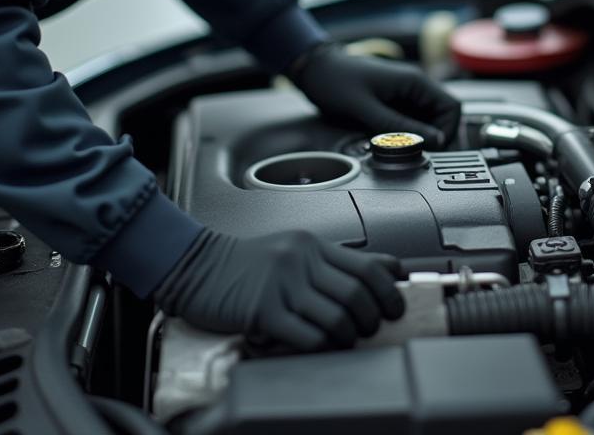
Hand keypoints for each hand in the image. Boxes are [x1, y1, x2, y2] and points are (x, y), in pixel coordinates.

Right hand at [153, 229, 403, 349]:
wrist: (196, 265)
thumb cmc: (246, 262)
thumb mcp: (293, 250)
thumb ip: (330, 263)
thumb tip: (376, 277)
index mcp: (313, 245)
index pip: (368, 265)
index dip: (390, 289)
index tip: (397, 305)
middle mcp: (301, 261)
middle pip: (357, 293)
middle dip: (372, 317)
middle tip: (371, 329)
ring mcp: (282, 285)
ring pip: (336, 316)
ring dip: (348, 336)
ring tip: (346, 341)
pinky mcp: (262, 311)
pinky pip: (305, 335)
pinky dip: (320, 347)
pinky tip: (319, 348)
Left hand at [288, 43, 460, 148]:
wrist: (315, 70)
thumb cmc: (336, 82)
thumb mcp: (366, 108)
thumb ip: (400, 126)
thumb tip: (435, 141)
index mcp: (414, 81)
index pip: (452, 107)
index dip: (448, 131)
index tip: (431, 149)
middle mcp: (414, 86)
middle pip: (443, 117)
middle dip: (434, 137)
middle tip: (415, 153)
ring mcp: (404, 95)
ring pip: (427, 122)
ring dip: (419, 137)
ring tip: (399, 148)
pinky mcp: (394, 103)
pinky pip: (410, 122)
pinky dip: (406, 134)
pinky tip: (390, 142)